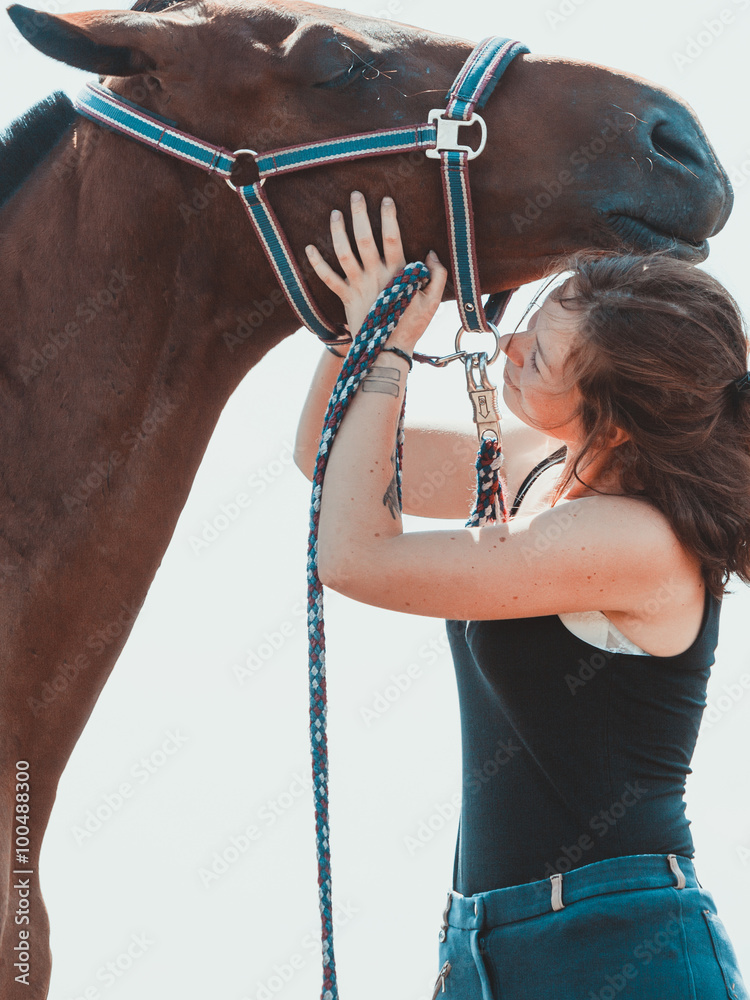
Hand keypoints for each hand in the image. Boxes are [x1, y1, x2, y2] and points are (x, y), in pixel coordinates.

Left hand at [305, 191, 446, 349]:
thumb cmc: (412, 325)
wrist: (388, 350)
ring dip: (338, 231)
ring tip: (336, 213)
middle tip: (356, 195)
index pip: (392, 238)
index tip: (386, 200)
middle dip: (360, 214)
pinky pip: (328, 278)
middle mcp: (375, 275)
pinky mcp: (346, 297)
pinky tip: (309, 248)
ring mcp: (358, 286)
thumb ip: (437, 275)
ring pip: (344, 253)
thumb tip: (431, 254)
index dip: (389, 217)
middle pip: (364, 238)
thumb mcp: (433, 301)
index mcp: (397, 273)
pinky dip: (317, 263)